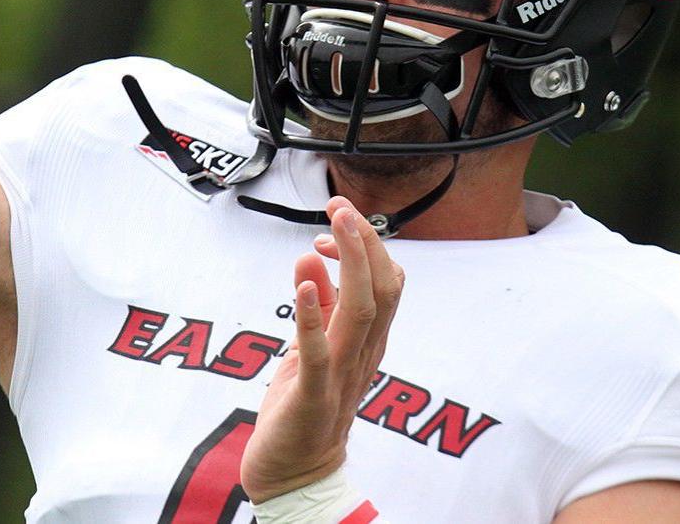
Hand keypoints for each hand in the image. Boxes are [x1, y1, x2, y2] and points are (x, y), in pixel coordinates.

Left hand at [240, 196, 405, 502]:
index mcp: (366, 340)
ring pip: (361, 313)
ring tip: (332, 228)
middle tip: (339, 205)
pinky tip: (306, 283)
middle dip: (364, 241)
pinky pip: (318, 354)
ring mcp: (340, 375)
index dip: (367, 244)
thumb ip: (317, 304)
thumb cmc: (303, 406)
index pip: (385, 282)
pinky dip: (313, 317)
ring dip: (350, 265)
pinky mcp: (311, 396)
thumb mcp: (309, 345)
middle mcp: (362, 353)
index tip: (337, 220)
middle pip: (382, 289)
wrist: (294, 473)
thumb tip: (310, 256)